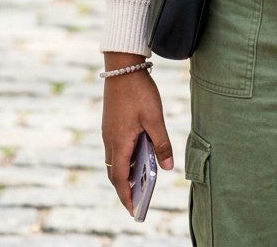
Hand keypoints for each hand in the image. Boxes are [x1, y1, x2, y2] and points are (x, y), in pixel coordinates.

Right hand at [102, 65, 173, 215]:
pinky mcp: (110, 123)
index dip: (127, 196)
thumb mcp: (154, 118)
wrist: (122, 66)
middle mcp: (110, 140)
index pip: (121, 178)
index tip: (134, 210)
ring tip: (141, 182)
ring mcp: (108, 131)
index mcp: (119, 142)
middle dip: (125, 189)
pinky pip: (115, 148)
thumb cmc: (138, 92)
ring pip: (114, 160)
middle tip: (137, 201)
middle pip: (115, 172)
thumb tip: (168, 167)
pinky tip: (139, 154)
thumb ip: (161, 143)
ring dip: (126, 173)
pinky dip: (125, 158)